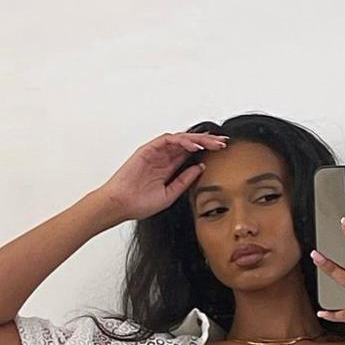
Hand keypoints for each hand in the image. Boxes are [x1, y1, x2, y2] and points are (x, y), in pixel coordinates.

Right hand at [97, 131, 229, 222]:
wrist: (121, 205)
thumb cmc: (141, 203)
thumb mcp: (171, 194)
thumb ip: (185, 180)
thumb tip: (201, 167)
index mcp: (169, 167)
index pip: (191, 153)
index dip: (207, 150)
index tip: (223, 150)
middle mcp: (164, 157)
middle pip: (189, 143)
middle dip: (207, 141)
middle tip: (224, 142)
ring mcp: (156, 152)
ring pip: (180, 139)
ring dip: (197, 139)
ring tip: (213, 142)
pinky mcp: (147, 150)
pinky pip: (167, 140)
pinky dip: (181, 141)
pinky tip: (194, 145)